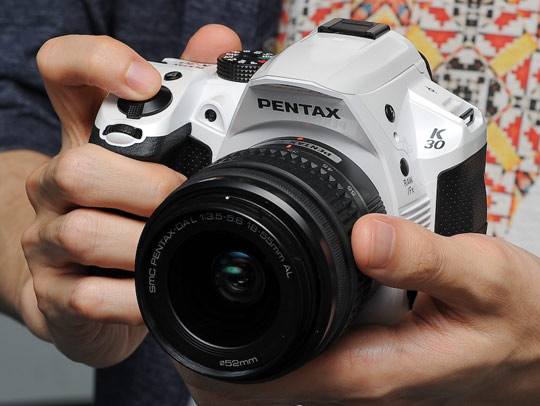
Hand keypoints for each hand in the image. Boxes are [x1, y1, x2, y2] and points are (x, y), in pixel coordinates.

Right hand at [20, 25, 240, 366]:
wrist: (88, 291)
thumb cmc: (129, 216)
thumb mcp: (158, 157)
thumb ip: (190, 101)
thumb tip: (219, 43)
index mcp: (88, 139)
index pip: (64, 73)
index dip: (96, 64)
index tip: (146, 81)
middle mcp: (58, 184)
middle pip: (78, 165)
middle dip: (146, 185)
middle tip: (181, 199)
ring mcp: (48, 239)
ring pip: (81, 233)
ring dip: (143, 244)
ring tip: (174, 248)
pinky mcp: (52, 293)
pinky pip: (88, 297)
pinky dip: (133, 299)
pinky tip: (152, 295)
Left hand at [180, 214, 539, 403]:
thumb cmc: (520, 325)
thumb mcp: (483, 277)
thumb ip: (425, 257)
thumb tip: (366, 236)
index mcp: (366, 369)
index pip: (266, 384)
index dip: (212, 363)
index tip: (179, 329)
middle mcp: (354, 381)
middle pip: (258, 385)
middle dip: (210, 356)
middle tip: (178, 305)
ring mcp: (358, 377)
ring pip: (277, 372)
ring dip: (237, 346)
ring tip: (210, 301)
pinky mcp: (367, 363)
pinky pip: (303, 356)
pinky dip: (273, 337)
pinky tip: (270, 305)